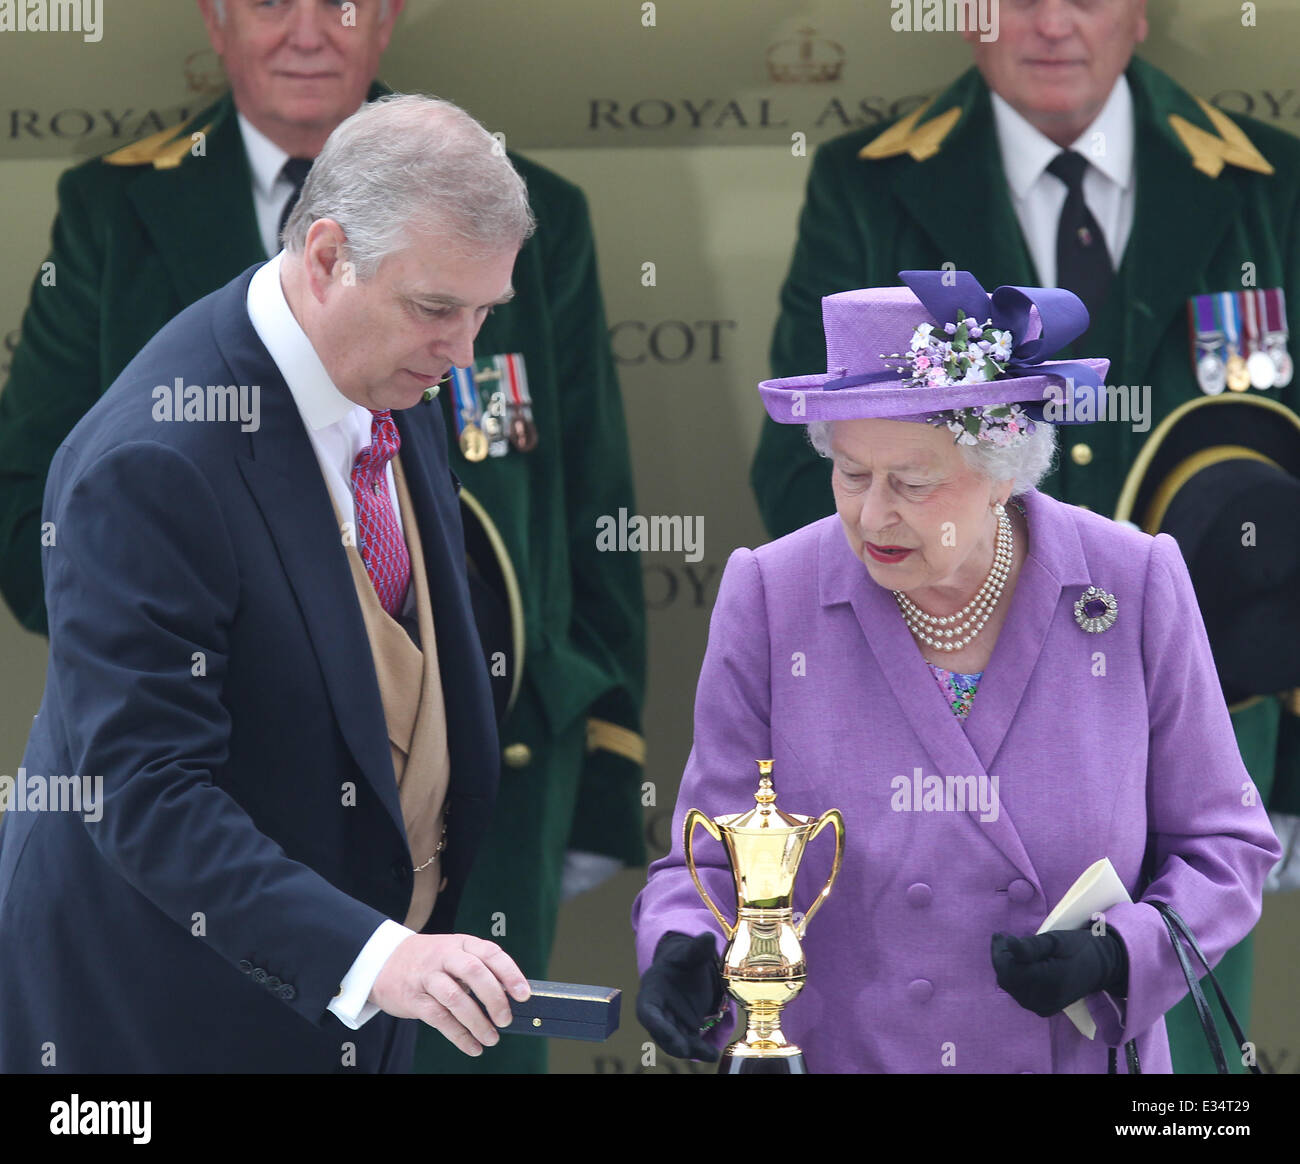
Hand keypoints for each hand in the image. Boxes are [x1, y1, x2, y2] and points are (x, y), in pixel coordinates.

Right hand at [370, 934, 529, 1055]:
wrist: (384, 962)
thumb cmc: (431, 962)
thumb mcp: (455, 954)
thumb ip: (479, 969)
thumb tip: (510, 998)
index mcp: (462, 943)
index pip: (491, 953)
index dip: (510, 973)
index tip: (524, 995)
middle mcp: (445, 956)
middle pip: (474, 972)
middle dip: (494, 998)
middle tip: (506, 1020)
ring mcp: (427, 976)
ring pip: (455, 997)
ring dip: (477, 1021)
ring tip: (492, 1038)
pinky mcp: (413, 997)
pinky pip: (438, 1018)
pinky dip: (458, 1035)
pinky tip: (472, 1046)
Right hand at [637, 931, 725, 1061]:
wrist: (690, 971)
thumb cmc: (684, 961)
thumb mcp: (690, 953)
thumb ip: (697, 948)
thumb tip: (708, 936)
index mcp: (652, 992)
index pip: (647, 1011)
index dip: (654, 1023)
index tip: (662, 1031)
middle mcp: (658, 1012)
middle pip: (660, 1031)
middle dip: (671, 1041)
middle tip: (686, 1049)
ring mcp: (671, 1024)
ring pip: (676, 1042)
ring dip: (689, 1049)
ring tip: (709, 1053)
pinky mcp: (684, 1031)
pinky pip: (689, 1043)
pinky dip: (699, 1050)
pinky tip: (712, 1053)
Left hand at [991, 929, 1128, 1017]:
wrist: (1099, 968)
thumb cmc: (1078, 948)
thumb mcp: (1055, 940)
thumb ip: (1031, 945)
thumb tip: (1009, 944)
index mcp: (1048, 982)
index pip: (1010, 969)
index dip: (1000, 950)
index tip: (1002, 933)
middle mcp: (1042, 1000)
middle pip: (1007, 978)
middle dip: (1001, 957)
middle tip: (1003, 937)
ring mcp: (1042, 1008)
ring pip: (1010, 986)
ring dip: (1006, 966)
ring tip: (1010, 948)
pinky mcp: (1042, 1009)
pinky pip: (1019, 992)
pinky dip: (1015, 976)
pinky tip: (1019, 963)